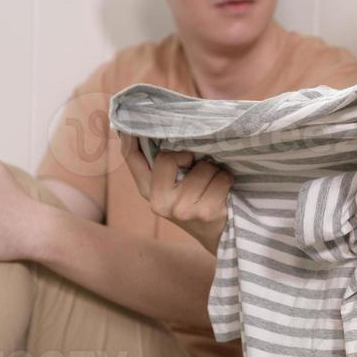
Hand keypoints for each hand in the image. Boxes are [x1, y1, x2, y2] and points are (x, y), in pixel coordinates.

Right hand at [121, 134, 231, 254]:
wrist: (217, 234)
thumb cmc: (197, 199)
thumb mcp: (175, 185)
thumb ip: (163, 165)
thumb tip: (155, 131)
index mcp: (148, 191)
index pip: (133, 158)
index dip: (129, 138)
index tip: (129, 122)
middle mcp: (159, 202)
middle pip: (169, 157)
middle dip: (190, 158)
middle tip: (196, 171)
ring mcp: (180, 210)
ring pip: (203, 167)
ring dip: (214, 172)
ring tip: (211, 186)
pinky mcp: (203, 213)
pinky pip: (221, 179)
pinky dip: (226, 181)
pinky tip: (222, 195)